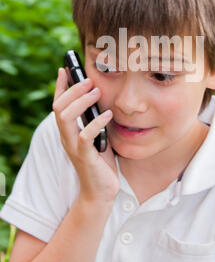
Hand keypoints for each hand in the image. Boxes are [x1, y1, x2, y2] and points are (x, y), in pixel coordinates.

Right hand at [52, 67, 119, 203]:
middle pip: (59, 107)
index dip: (60, 87)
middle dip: (72, 90)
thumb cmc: (100, 161)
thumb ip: (94, 120)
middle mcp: (66, 137)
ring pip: (66, 118)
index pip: (58, 104)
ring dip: (81, 102)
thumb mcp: (96, 135)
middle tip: (89, 80)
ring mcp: (73, 147)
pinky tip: (108, 114)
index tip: (64, 69)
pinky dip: (96, 122)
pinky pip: (85, 135)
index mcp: (68, 131)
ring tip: (96, 92)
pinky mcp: (85, 156)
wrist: (101, 192)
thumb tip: (100, 98)